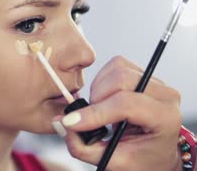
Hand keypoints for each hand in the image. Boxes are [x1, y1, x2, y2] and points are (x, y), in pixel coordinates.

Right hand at [55, 56, 181, 170]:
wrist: (157, 154)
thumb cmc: (140, 159)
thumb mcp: (113, 162)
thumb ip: (83, 146)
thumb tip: (62, 123)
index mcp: (164, 118)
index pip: (126, 104)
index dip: (95, 112)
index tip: (72, 123)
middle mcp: (164, 95)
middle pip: (121, 80)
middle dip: (96, 99)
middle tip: (89, 118)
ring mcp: (155, 82)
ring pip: (117, 69)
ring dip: (98, 89)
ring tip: (100, 111)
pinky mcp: (142, 74)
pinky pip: (115, 66)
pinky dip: (101, 81)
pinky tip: (104, 99)